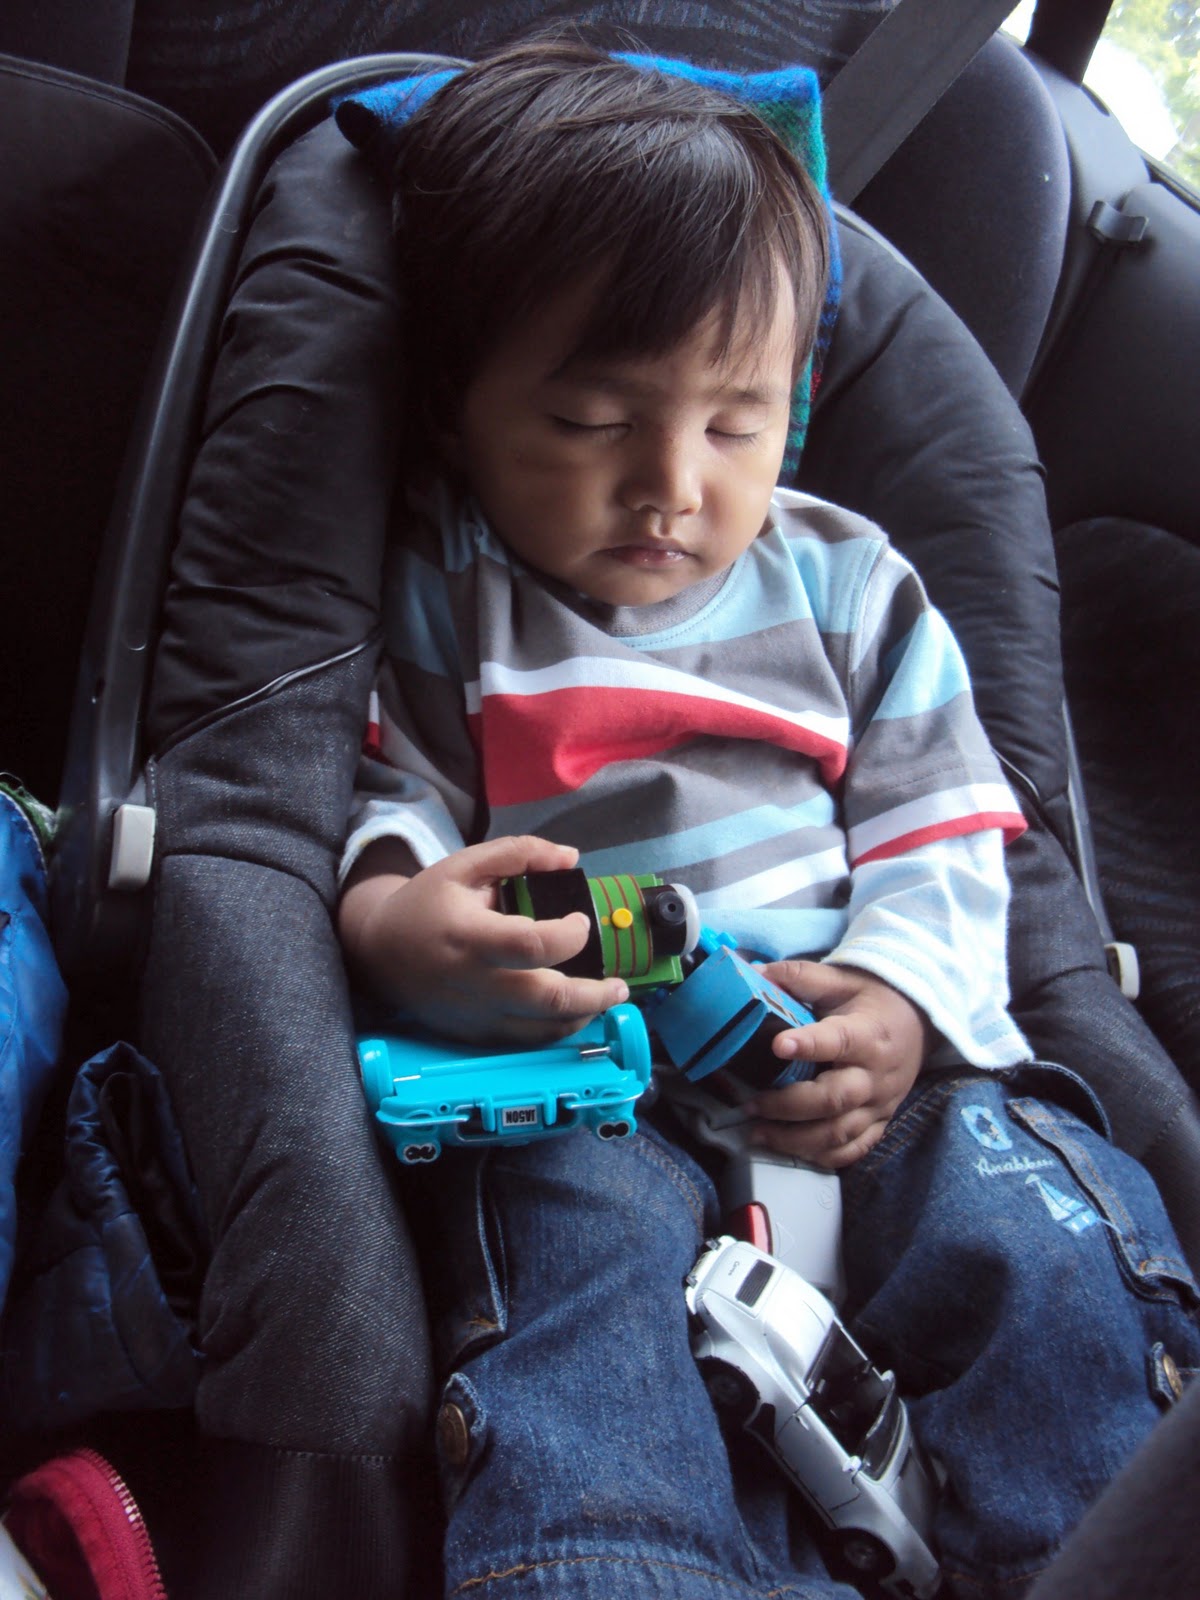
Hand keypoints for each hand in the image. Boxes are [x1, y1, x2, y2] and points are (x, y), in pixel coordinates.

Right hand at [339, 834, 628, 1042]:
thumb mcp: (465, 865)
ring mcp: (473, 1016)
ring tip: (604, 998)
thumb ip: (519, 854)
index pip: (532, 944)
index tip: (581, 922)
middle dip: (595, 994)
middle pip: (547, 1000)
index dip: (570, 935)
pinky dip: (555, 1030)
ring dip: (583, 1017)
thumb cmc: (427, 903)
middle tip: (620, 985)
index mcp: (470, 935)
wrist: (376, 951)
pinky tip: (572, 1012)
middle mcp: (473, 982)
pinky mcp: (473, 1036)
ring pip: (542, 1031)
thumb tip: (572, 858)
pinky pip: (525, 1042)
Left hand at [742, 961, 931, 1168]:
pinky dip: (822, 1156)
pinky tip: (791, 1150)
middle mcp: (876, 1075)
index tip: (778, 1044)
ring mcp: (880, 1104)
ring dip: (796, 1139)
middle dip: (789, 1106)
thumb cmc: (872, 1001)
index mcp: (868, 1034)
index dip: (809, 1044)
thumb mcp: (841, 980)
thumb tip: (755, 972)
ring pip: (840, 1133)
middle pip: (834, 1099)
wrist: (918, 1022)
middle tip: (752, 1103)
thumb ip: (800, 977)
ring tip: (759, 1133)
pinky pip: (853, 1150)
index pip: (838, 1041)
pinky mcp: (880, 1122)